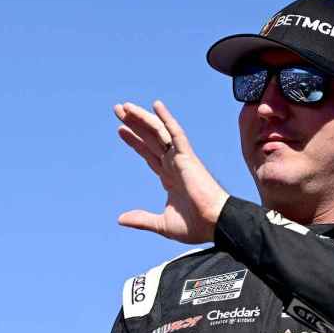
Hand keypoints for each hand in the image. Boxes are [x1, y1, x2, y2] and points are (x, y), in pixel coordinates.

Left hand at [113, 100, 229, 243]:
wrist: (215, 224)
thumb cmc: (196, 226)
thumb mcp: (162, 224)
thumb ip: (141, 219)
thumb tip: (121, 219)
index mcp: (169, 177)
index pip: (148, 153)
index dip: (135, 141)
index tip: (121, 130)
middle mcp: (174, 164)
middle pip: (150, 138)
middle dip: (134, 123)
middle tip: (118, 109)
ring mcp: (180, 159)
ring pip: (158, 132)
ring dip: (142, 118)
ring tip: (124, 107)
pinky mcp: (187, 157)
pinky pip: (175, 133)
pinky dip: (166, 119)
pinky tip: (155, 106)